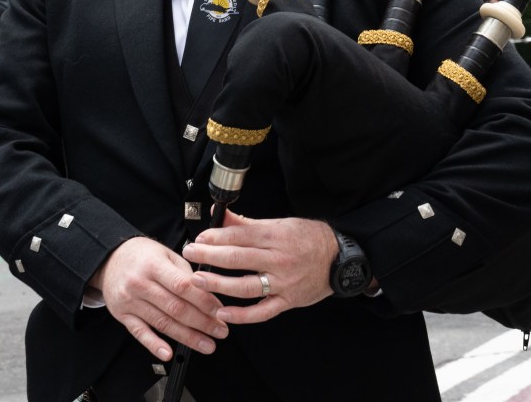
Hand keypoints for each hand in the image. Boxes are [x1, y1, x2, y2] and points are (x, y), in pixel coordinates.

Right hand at [88, 237, 227, 361]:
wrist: (110, 259)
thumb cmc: (142, 255)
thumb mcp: (166, 253)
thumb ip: (185, 272)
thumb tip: (208, 293)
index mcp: (154, 265)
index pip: (183, 286)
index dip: (204, 301)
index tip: (220, 312)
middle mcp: (140, 284)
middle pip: (175, 308)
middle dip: (202, 323)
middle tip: (220, 331)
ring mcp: (130, 301)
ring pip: (162, 323)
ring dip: (187, 337)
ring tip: (206, 344)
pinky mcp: (122, 315)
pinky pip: (139, 333)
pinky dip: (154, 345)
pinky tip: (168, 353)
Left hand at [183, 210, 337, 324]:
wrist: (339, 259)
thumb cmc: (309, 238)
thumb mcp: (280, 223)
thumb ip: (247, 223)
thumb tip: (221, 214)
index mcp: (276, 236)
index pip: (239, 236)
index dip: (215, 237)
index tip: (199, 239)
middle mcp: (278, 259)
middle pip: (237, 258)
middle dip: (209, 256)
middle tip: (190, 254)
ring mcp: (282, 282)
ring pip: (245, 286)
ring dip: (218, 285)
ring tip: (198, 281)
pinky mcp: (287, 301)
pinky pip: (262, 311)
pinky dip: (241, 315)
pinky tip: (222, 313)